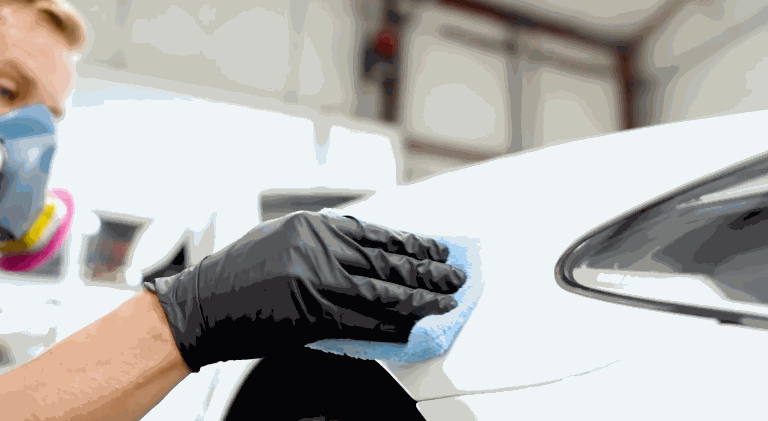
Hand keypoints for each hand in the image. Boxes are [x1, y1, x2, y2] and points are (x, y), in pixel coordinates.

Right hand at [144, 211, 466, 371]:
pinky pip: (364, 321)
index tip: (438, 250)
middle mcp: (320, 249)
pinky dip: (393, 324)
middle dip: (428, 269)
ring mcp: (318, 281)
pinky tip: (415, 325)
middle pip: (389, 260)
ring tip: (447, 300)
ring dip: (421, 297)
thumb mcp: (282, 240)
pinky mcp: (313, 314)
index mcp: (314, 227)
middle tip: (456, 274)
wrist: (203, 305)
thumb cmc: (237, 274)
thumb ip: (325, 244)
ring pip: (385, 290)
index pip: (380, 234)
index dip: (415, 244)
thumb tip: (368, 255)